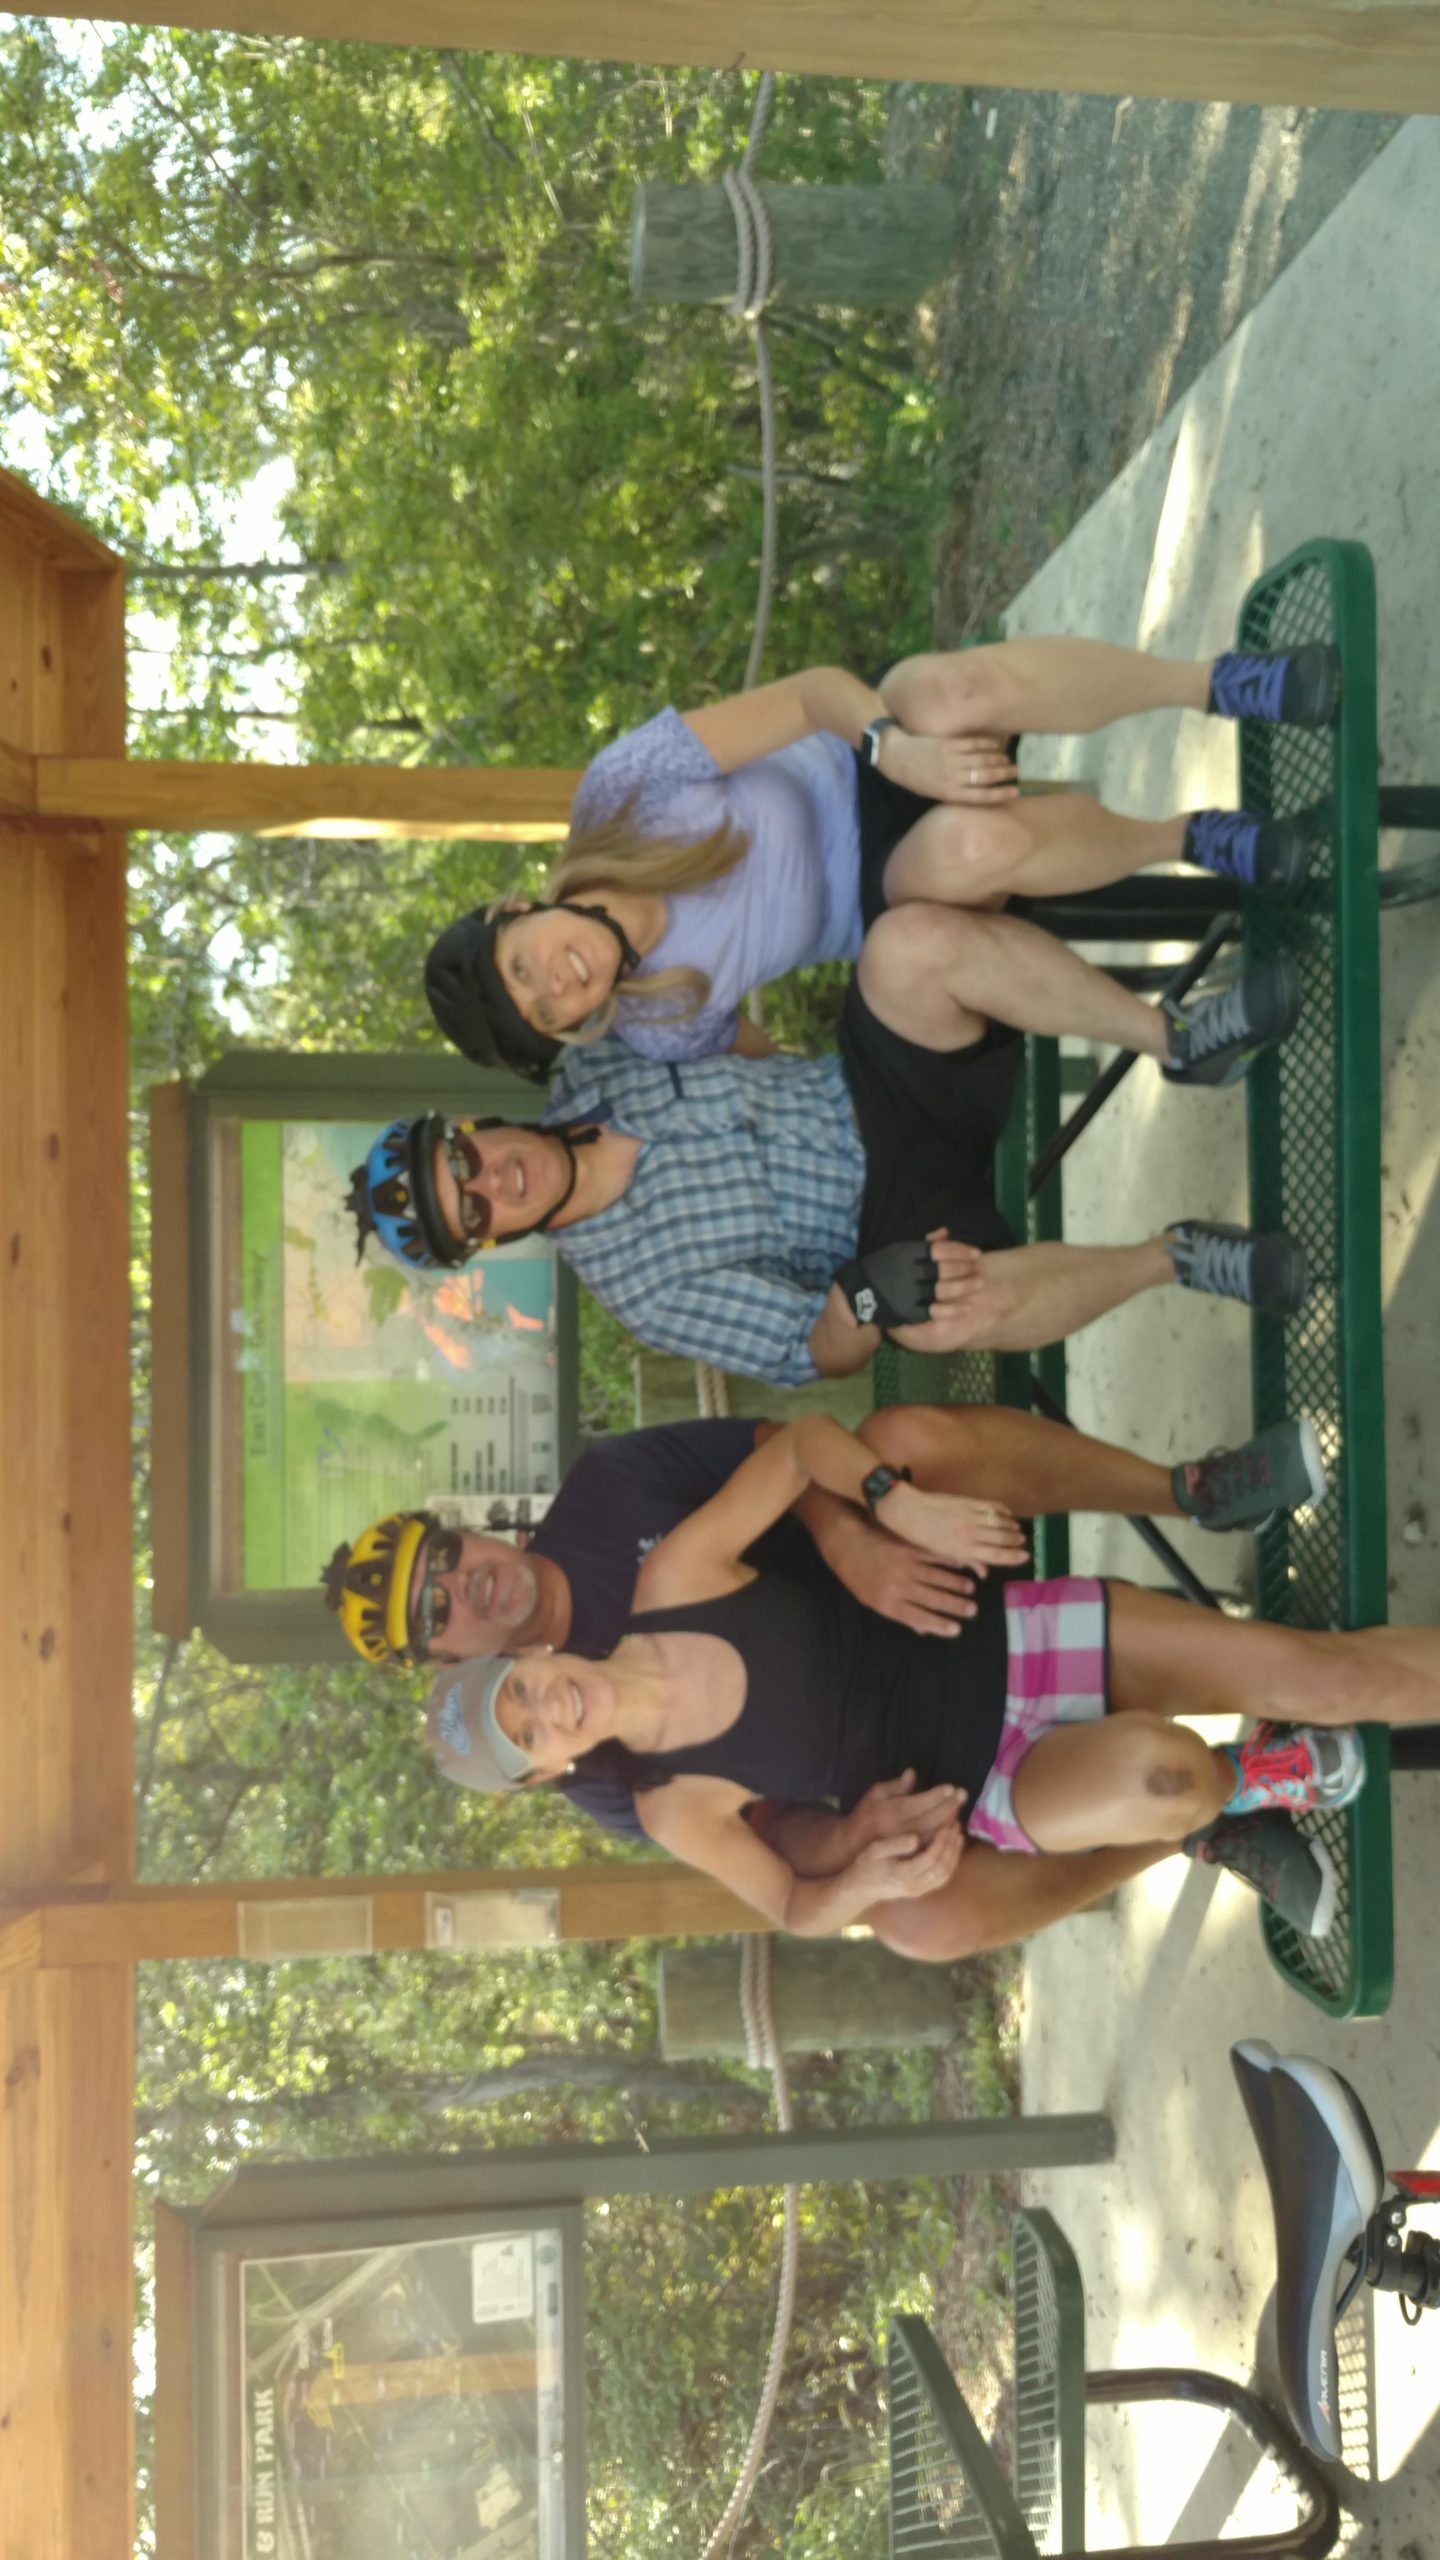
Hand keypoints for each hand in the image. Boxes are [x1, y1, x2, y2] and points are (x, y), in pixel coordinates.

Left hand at [821, 1506, 978, 1634]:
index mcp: (888, 1603)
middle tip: (972, 1609)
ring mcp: (904, 1565)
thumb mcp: (873, 1601)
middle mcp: (898, 1586)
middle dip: (955, 1605)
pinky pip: (933, 1555)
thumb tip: (924, 1630)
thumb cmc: (858, 1577)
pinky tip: (961, 1564)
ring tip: (970, 1588)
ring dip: (956, 1583)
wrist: (846, 1544)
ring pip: (937, 1576)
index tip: (957, 1629)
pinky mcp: (907, 1547)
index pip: (919, 1617)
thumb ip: (899, 1614)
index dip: (939, 1625)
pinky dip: (949, 1560)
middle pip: (932, 1598)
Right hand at [844, 1769, 967, 1849]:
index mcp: (889, 1814)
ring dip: (949, 1821)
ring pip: (935, 1836)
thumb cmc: (865, 1817)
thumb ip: (895, 1787)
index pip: (918, 1804)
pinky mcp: (911, 1861)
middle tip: (963, 1794)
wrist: (853, 1849)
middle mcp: (899, 1833)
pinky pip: (933, 1849)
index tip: (951, 1787)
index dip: (936, 1796)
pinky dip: (945, 1838)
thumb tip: (912, 1773)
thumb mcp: (874, 1797)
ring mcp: (905, 1849)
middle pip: (931, 1820)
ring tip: (958, 1807)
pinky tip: (953, 1827)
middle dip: (949, 1806)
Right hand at [849, 1808, 965, 1904]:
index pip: (930, 1859)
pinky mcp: (921, 1891)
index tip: (945, 1825)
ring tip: (958, 1834)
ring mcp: (919, 1891)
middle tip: (955, 1826)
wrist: (860, 1889)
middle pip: (941, 1868)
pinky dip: (951, 1863)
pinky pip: (942, 1879)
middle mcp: (914, 1886)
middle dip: (951, 1846)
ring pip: (945, 1875)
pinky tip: (953, 1848)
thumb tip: (915, 1838)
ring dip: (954, 1854)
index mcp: (902, 1874)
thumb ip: (894, 1844)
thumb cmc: (865, 1866)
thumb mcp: (874, 1851)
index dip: (941, 1842)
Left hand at [879, 727, 1018, 805]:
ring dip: (999, 759)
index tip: (1016, 791)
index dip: (1001, 794)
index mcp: (950, 794)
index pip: (982, 796)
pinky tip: (995, 744)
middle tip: (1016, 771)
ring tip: (1008, 760)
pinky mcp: (949, 744)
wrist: (897, 757)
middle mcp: (953, 777)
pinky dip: (987, 744)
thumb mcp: (934, 794)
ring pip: (983, 759)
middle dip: (1005, 774)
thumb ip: (955, 793)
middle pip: (986, 776)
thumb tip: (979, 790)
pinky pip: (973, 743)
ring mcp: (952, 759)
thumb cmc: (916, 779)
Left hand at [879, 1479, 1028, 1573]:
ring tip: (1018, 1529)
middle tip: (1023, 1542)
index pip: (995, 1555)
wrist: (908, 1512)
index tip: (1025, 1556)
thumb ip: (967, 1561)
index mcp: (963, 1550)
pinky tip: (1007, 1513)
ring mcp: (969, 1515)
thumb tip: (985, 1573)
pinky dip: (1002, 1510)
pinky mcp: (967, 1501)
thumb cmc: (922, 1537)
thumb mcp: (943, 1554)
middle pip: (1001, 1537)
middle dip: (1015, 1540)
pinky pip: (990, 1506)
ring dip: (1011, 1525)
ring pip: (999, 1521)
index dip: (1013, 1556)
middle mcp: (969, 1533)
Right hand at [888, 1229, 998, 1355]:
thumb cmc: (882, 1268)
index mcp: (907, 1254)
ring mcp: (909, 1293)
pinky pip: (934, 1310)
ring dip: (963, 1286)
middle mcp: (910, 1272)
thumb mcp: (898, 1249)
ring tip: (979, 1283)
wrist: (858, 1293)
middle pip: (943, 1269)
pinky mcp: (909, 1312)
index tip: (977, 1254)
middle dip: (965, 1268)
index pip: (940, 1249)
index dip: (961, 1251)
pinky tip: (966, 1307)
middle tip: (979, 1269)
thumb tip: (946, 1232)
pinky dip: (951, 1309)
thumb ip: (923, 1242)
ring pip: (942, 1289)